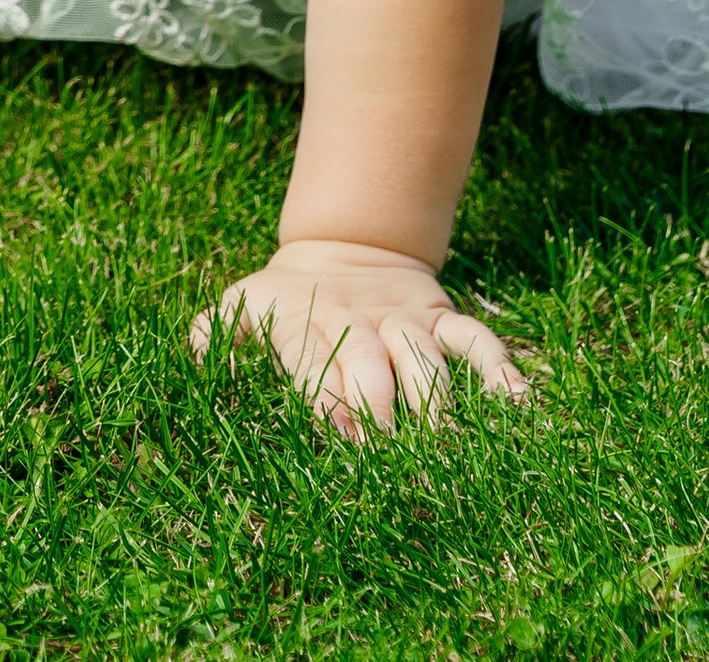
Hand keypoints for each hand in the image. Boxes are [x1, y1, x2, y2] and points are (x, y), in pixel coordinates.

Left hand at [193, 239, 529, 436]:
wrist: (343, 242)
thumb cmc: (280, 298)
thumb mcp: (238, 306)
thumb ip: (211, 335)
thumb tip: (188, 358)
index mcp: (307, 328)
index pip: (316, 366)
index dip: (327, 400)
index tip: (339, 438)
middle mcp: (359, 326)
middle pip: (375, 371)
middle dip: (385, 416)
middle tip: (395, 465)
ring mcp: (404, 322)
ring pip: (428, 361)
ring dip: (439, 404)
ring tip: (452, 453)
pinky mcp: (440, 318)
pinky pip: (476, 341)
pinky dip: (499, 369)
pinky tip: (520, 406)